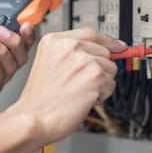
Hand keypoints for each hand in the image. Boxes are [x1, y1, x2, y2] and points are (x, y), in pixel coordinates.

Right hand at [9, 28, 126, 144]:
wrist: (33, 118)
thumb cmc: (40, 99)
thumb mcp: (49, 63)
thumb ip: (74, 53)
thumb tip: (106, 51)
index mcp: (55, 41)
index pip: (91, 34)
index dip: (108, 41)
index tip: (118, 45)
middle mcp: (69, 46)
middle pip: (104, 52)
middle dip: (99, 69)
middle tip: (79, 83)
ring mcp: (83, 60)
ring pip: (110, 68)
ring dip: (100, 83)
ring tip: (79, 91)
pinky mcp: (95, 76)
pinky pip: (111, 84)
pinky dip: (102, 95)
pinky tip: (84, 98)